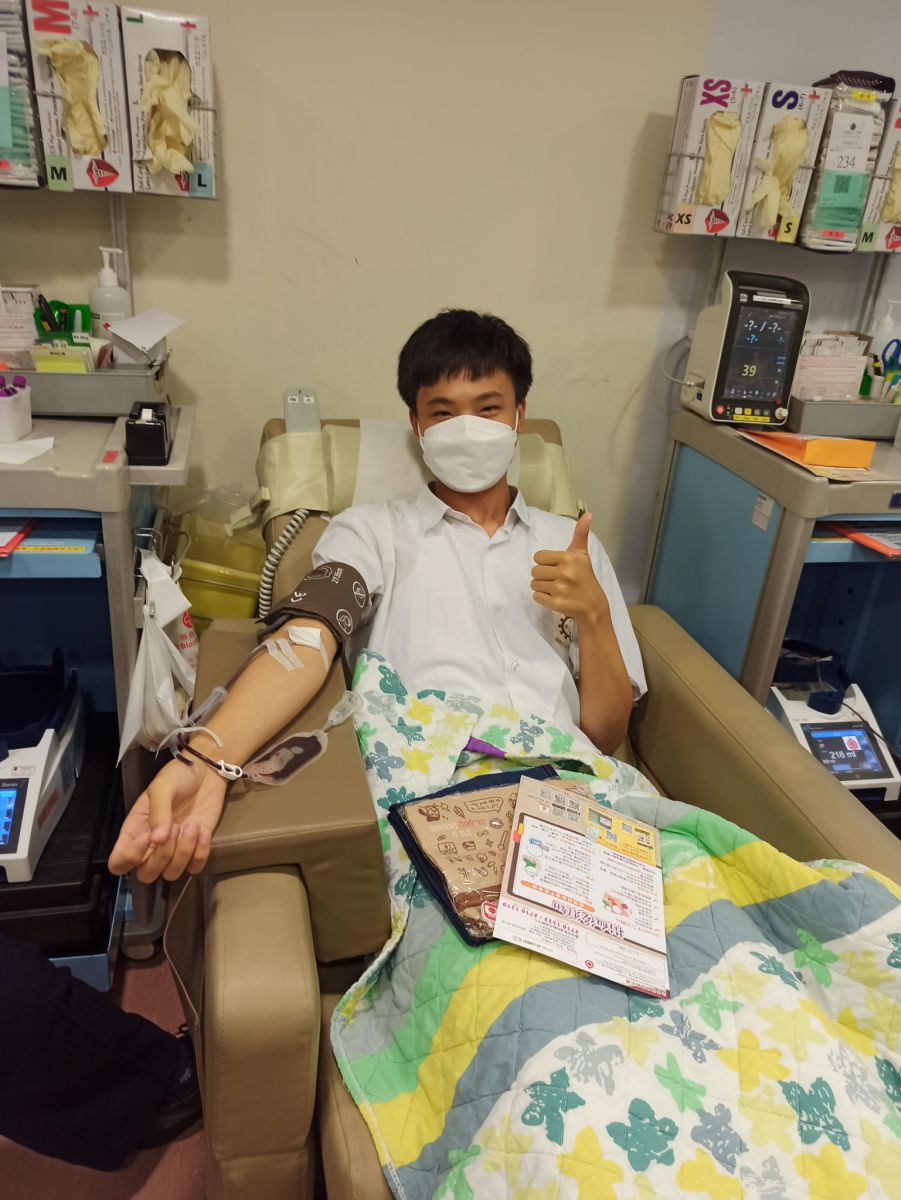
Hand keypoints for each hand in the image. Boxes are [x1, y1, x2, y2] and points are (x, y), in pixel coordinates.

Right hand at [108, 756, 226, 883]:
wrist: (207, 772)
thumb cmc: (178, 776)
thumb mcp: (162, 787)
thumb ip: (158, 812)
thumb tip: (157, 840)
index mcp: (134, 830)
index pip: (118, 863)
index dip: (130, 857)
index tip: (148, 836)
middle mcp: (151, 846)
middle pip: (146, 874)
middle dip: (162, 855)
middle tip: (175, 828)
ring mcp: (174, 850)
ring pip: (171, 874)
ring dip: (183, 852)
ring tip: (192, 825)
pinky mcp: (196, 849)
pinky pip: (195, 868)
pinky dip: (200, 853)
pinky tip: (203, 831)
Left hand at [531, 512, 608, 622]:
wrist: (593, 604)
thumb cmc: (585, 577)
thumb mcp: (582, 555)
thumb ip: (580, 534)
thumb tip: (587, 514)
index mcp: (568, 558)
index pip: (538, 557)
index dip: (545, 562)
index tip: (556, 567)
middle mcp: (564, 572)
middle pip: (534, 571)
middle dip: (542, 575)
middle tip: (555, 579)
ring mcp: (560, 589)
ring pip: (534, 584)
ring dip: (542, 587)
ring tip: (555, 588)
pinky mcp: (556, 603)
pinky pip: (536, 597)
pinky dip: (543, 598)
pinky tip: (555, 597)